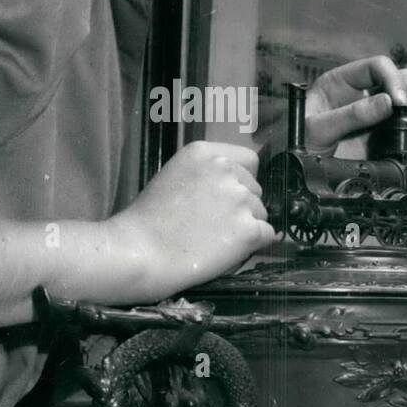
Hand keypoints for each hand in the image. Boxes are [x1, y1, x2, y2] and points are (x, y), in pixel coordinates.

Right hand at [110, 140, 275, 298]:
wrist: (139, 253)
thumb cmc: (147, 221)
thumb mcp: (173, 177)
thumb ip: (204, 175)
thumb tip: (233, 186)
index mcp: (204, 153)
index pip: (248, 160)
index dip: (240, 180)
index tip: (224, 197)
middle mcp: (225, 169)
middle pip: (255, 189)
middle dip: (241, 206)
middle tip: (212, 225)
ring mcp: (240, 199)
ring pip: (261, 213)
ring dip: (246, 226)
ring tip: (214, 240)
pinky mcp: (250, 229)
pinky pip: (267, 236)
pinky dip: (253, 246)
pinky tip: (226, 251)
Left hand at [304, 55, 406, 157]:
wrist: (296, 170)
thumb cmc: (300, 143)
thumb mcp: (318, 129)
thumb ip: (351, 115)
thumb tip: (387, 103)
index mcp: (344, 81)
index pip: (378, 66)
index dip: (393, 79)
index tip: (399, 102)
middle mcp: (363, 92)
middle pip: (402, 79)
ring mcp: (377, 112)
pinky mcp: (385, 133)